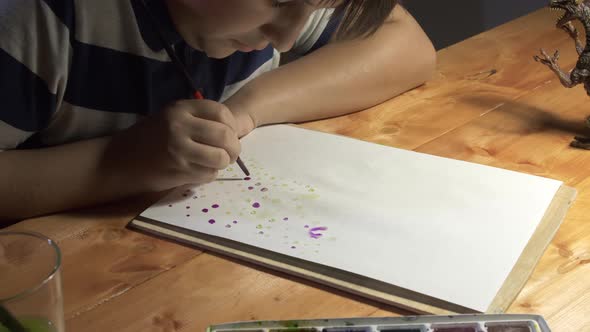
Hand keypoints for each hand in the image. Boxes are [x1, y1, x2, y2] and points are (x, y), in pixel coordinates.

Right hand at [100, 99, 240, 191]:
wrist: (118, 160)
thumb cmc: (149, 138)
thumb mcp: (171, 117)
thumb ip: (198, 119)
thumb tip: (233, 130)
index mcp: (180, 109)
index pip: (221, 112)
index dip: (232, 126)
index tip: (231, 135)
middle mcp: (180, 126)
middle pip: (225, 135)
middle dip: (234, 148)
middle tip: (230, 154)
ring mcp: (179, 149)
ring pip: (220, 158)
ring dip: (223, 163)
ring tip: (215, 163)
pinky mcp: (178, 171)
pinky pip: (208, 174)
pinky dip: (209, 175)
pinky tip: (198, 171)